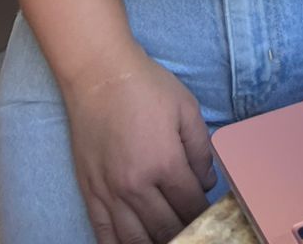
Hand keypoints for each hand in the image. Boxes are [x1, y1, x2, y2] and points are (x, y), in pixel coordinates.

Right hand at [63, 50, 216, 243]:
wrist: (100, 76)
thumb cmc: (146, 87)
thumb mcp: (187, 108)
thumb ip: (201, 150)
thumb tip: (206, 183)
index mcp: (165, 163)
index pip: (191, 207)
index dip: (205, 216)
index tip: (212, 217)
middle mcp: (137, 185)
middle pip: (166, 229)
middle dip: (185, 234)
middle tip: (195, 231)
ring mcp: (110, 193)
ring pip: (136, 240)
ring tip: (169, 239)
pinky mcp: (90, 193)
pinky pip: (104, 235)